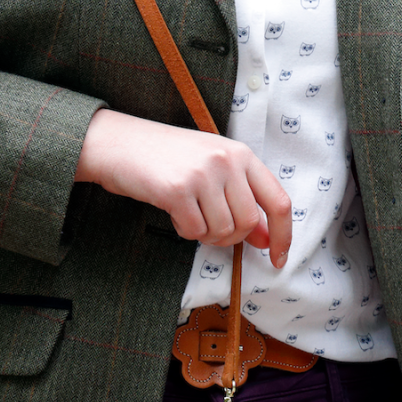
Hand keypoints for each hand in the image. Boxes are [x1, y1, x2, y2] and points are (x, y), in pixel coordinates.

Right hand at [74, 109, 291, 268]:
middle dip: (231, 237)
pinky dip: (185, 231)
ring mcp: (202, 174)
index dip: (284, 235)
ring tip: (189, 215)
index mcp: (241, 153)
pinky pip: (195, 232)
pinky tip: (174, 212)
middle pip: (249, 223)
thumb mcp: (212, 169)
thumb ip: (242, 198)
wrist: (118, 142)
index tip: (278, 258)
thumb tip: (267, 239)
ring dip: (206, 234)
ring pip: (223, 231)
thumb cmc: (167, 158)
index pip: (278, 201)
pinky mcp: (176, 190)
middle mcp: (226, 160)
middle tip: (210, 227)